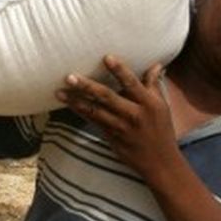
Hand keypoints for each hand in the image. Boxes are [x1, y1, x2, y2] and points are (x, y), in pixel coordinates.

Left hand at [56, 55, 179, 179]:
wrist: (160, 163)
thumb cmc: (161, 130)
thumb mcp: (161, 106)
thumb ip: (153, 84)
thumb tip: (155, 64)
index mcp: (149, 104)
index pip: (132, 83)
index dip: (120, 70)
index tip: (107, 57)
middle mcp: (134, 115)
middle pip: (108, 97)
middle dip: (87, 86)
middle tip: (70, 77)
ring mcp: (121, 128)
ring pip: (95, 112)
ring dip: (76, 101)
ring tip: (59, 92)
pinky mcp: (111, 137)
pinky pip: (93, 122)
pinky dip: (80, 112)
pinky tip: (68, 104)